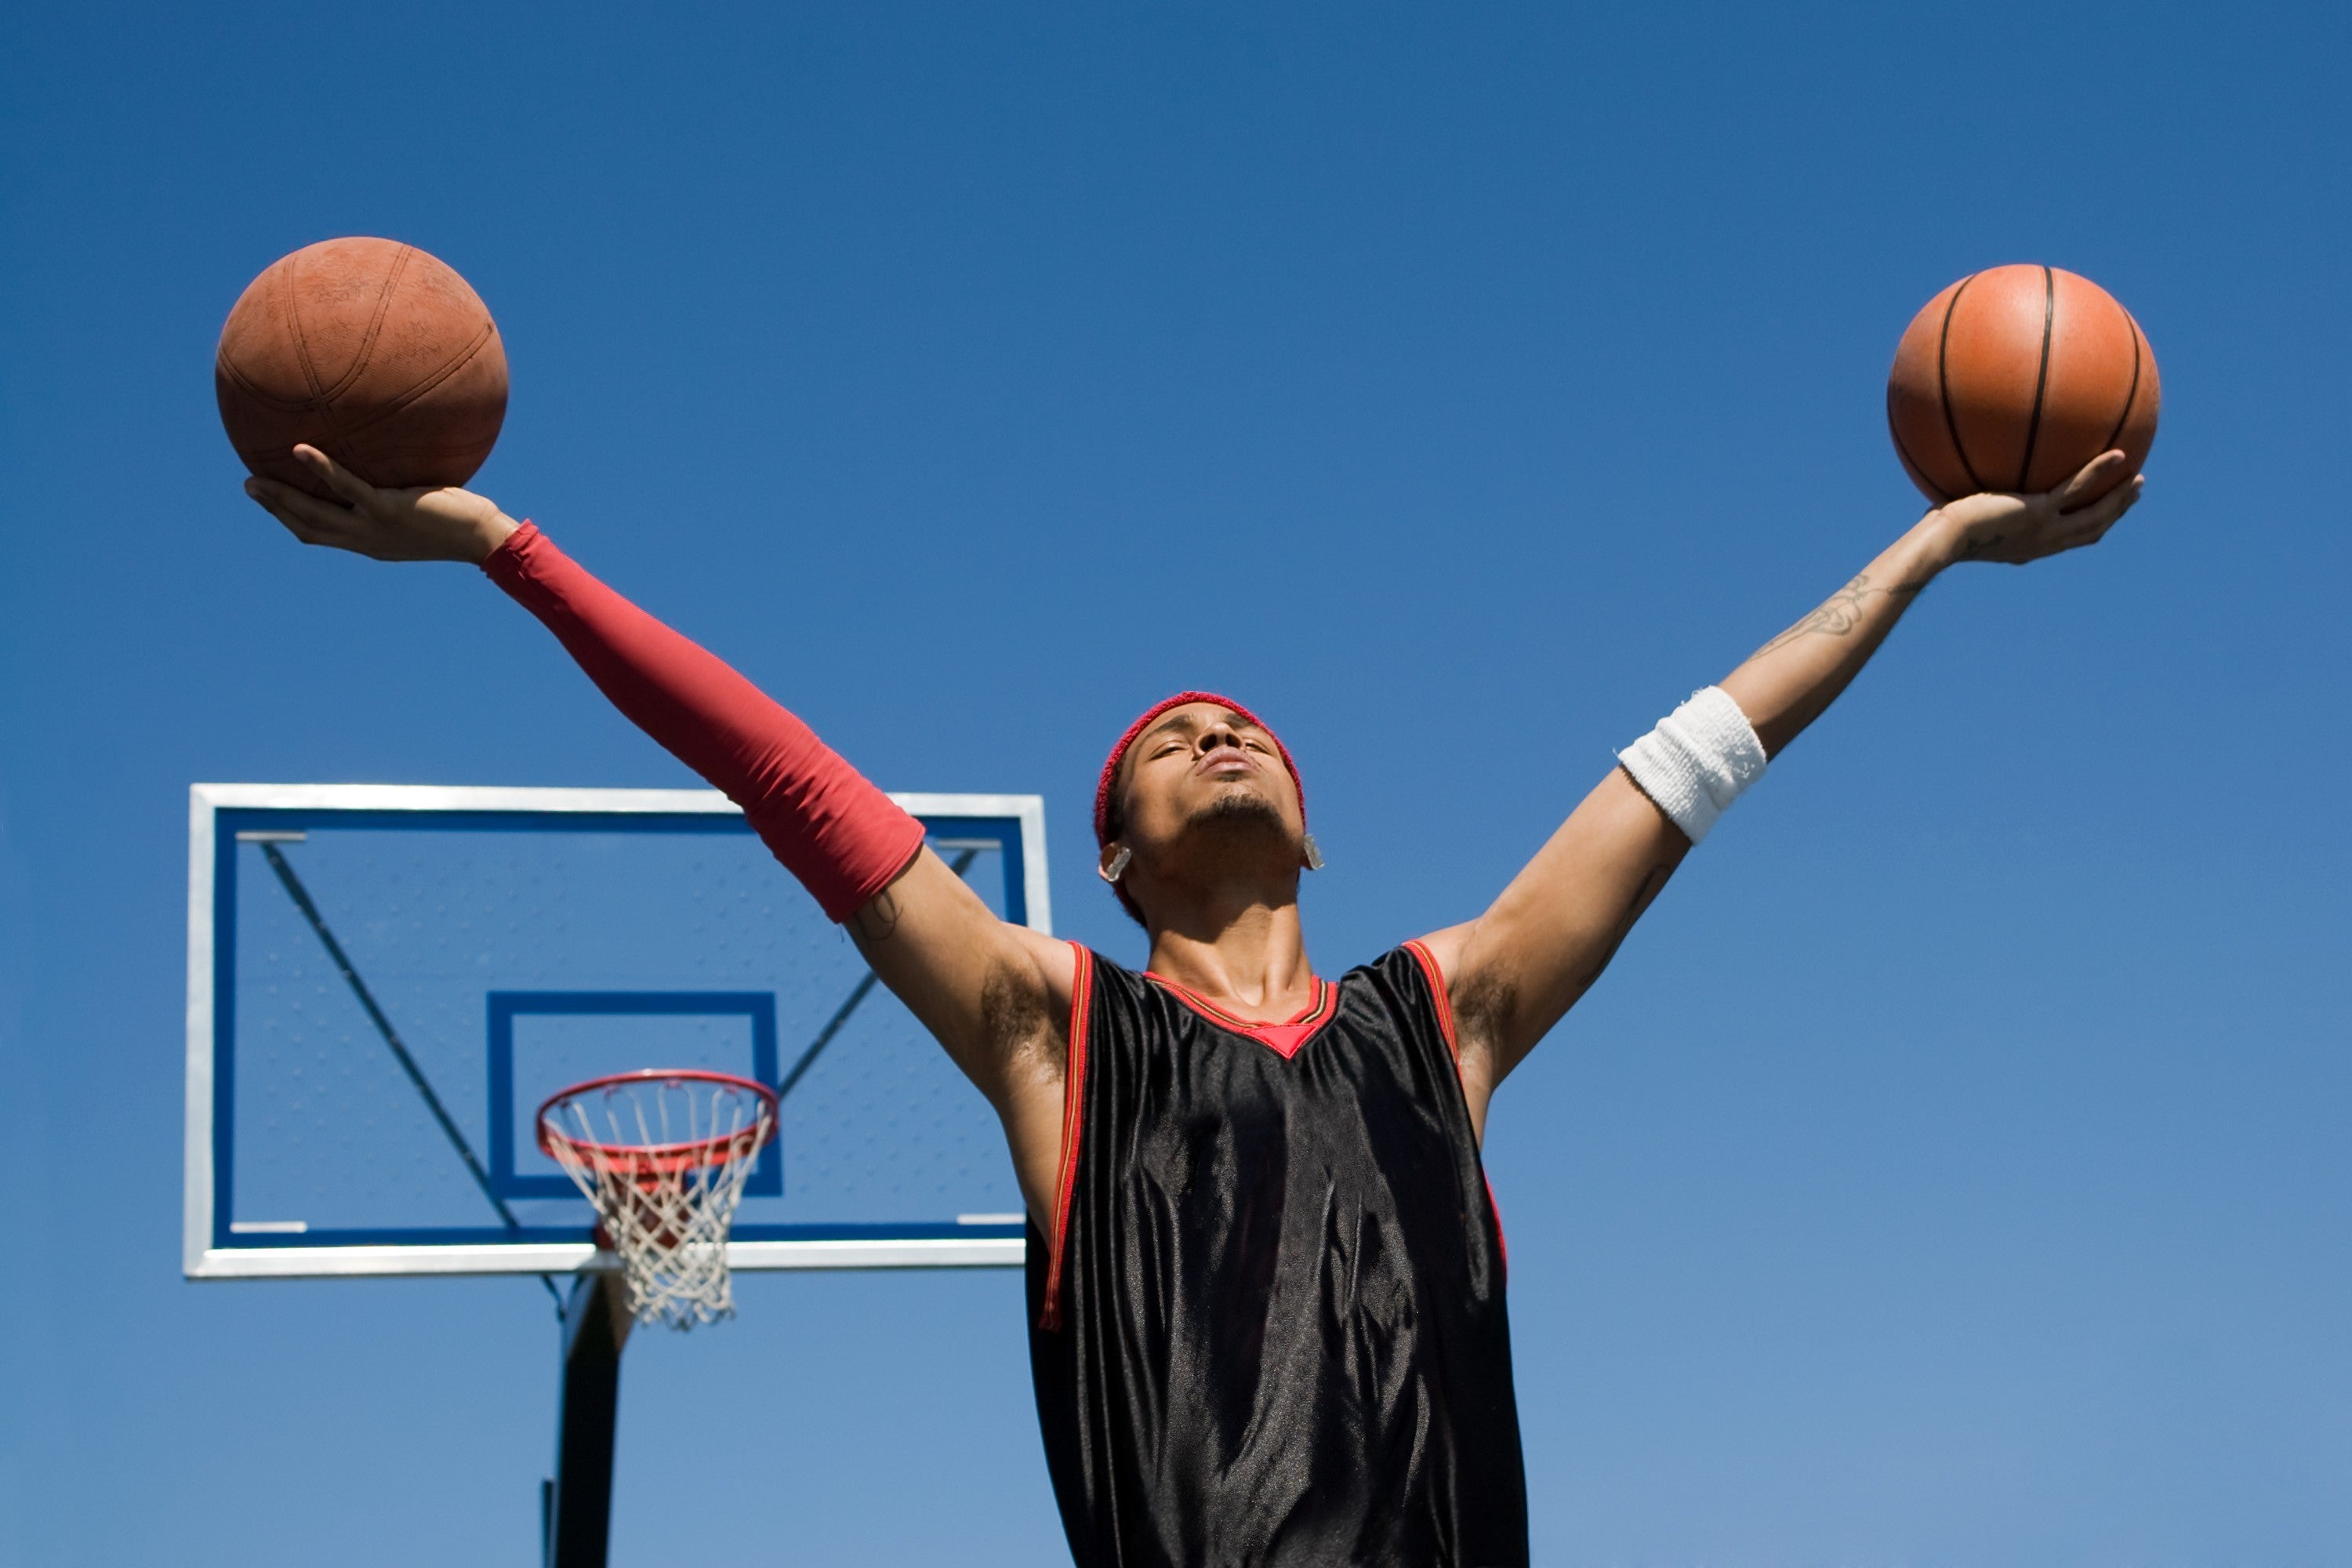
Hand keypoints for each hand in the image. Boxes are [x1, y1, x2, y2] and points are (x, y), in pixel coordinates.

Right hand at [243, 445, 520, 563]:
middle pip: (307, 527)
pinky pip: (348, 488)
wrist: (482, 539)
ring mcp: (374, 528)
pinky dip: (322, 470)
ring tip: (253, 479)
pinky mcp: (388, 511)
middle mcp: (365, 539)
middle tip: (247, 486)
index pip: (321, 534)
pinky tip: (300, 449)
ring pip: (315, 515)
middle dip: (275, 509)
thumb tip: (392, 463)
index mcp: (369, 541)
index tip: (270, 499)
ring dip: (281, 499)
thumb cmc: (460, 520)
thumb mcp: (422, 509)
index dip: (291, 518)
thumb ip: (399, 493)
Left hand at [1927, 450, 2145, 568]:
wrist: (1942, 541)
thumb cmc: (1940, 532)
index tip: (2104, 510)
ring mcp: (2044, 529)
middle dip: (2114, 512)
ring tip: (2138, 479)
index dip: (2091, 525)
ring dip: (2119, 498)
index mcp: (2031, 546)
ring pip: (2095, 514)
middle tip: (2133, 493)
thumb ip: (1975, 504)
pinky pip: (2077, 489)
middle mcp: (2043, 543)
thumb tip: (1964, 479)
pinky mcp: (2039, 513)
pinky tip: (2119, 452)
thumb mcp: (1962, 517)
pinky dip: (2099, 471)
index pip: (2069, 539)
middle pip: (2091, 530)